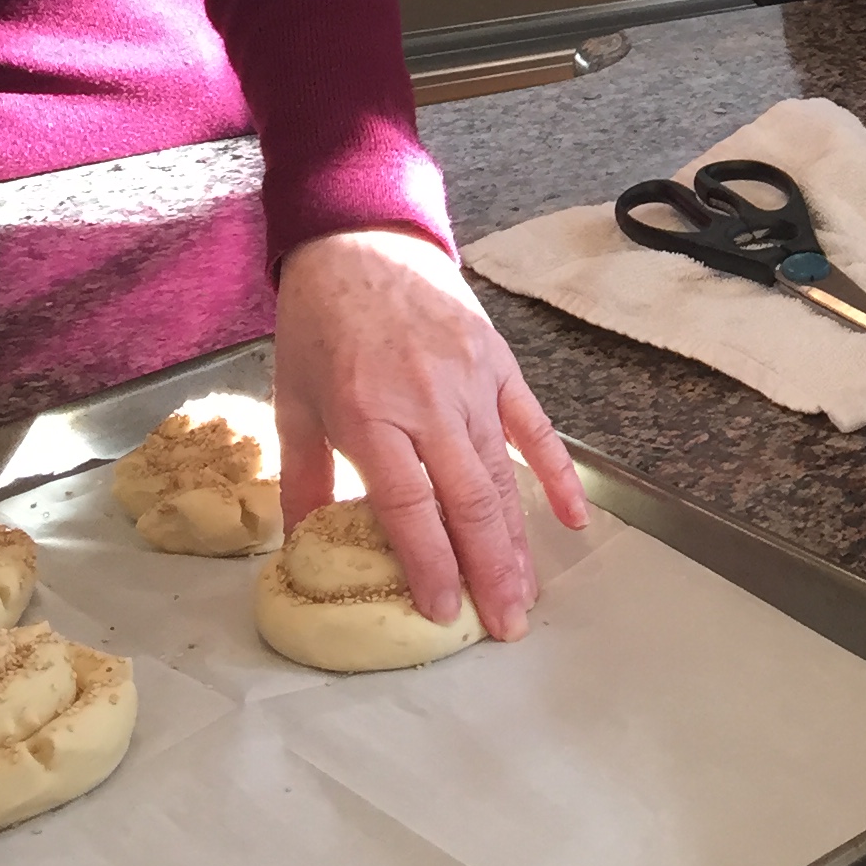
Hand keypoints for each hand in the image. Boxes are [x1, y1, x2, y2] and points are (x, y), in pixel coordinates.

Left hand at [270, 228, 587, 640]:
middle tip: (506, 627)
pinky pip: (535, 427)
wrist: (358, 239)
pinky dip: (557, 474)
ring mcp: (470, 381)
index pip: (410, 508)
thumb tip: (301, 548)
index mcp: (369, 415)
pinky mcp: (498, 363)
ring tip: (528, 594)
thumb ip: (302, 478)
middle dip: (490, 571)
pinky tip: (573, 519)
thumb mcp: (292, 402)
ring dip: (519, 541)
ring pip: (503, 474)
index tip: (446, 615)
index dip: (432, 566)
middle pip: (468, 502)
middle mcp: (427, 402)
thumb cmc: (318, 323)